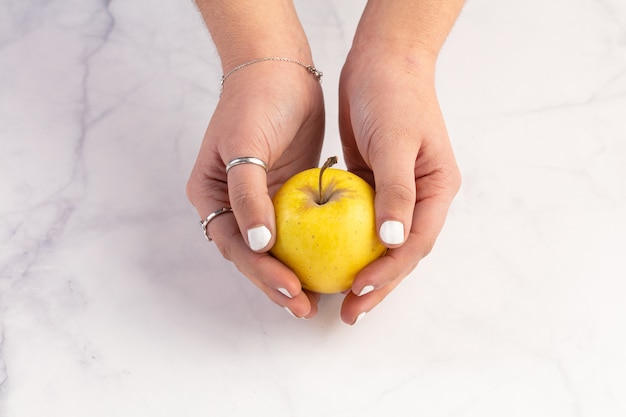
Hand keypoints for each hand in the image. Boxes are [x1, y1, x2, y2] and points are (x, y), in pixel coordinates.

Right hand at [186, 61, 324, 318]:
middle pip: (253, 255)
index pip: (235, 245)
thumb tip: (259, 245)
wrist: (280, 68)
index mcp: (211, 196)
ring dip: (293, 272)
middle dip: (277, 284)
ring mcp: (260, 201)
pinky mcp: (285, 193)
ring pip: (275, 248)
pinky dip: (309, 249)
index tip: (291, 289)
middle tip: (304, 308)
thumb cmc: (255, 101)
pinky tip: (328, 265)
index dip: (261, 271)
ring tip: (315, 299)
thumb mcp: (244, 146)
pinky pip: (297, 229)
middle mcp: (233, 204)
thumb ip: (248, 197)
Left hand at [338, 49, 460, 324]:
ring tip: (339, 298)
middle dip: (377, 286)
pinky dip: (347, 244)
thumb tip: (393, 242)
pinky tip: (328, 259)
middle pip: (399, 253)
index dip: (388, 273)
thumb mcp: (396, 141)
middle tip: (350, 313)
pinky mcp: (373, 186)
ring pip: (380, 243)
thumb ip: (396, 192)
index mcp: (437, 190)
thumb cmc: (394, 95)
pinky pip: (360, 224)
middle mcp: (420, 198)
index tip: (358, 291)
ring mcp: (396, 194)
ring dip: (362, 270)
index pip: (414, 243)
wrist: (381, 62)